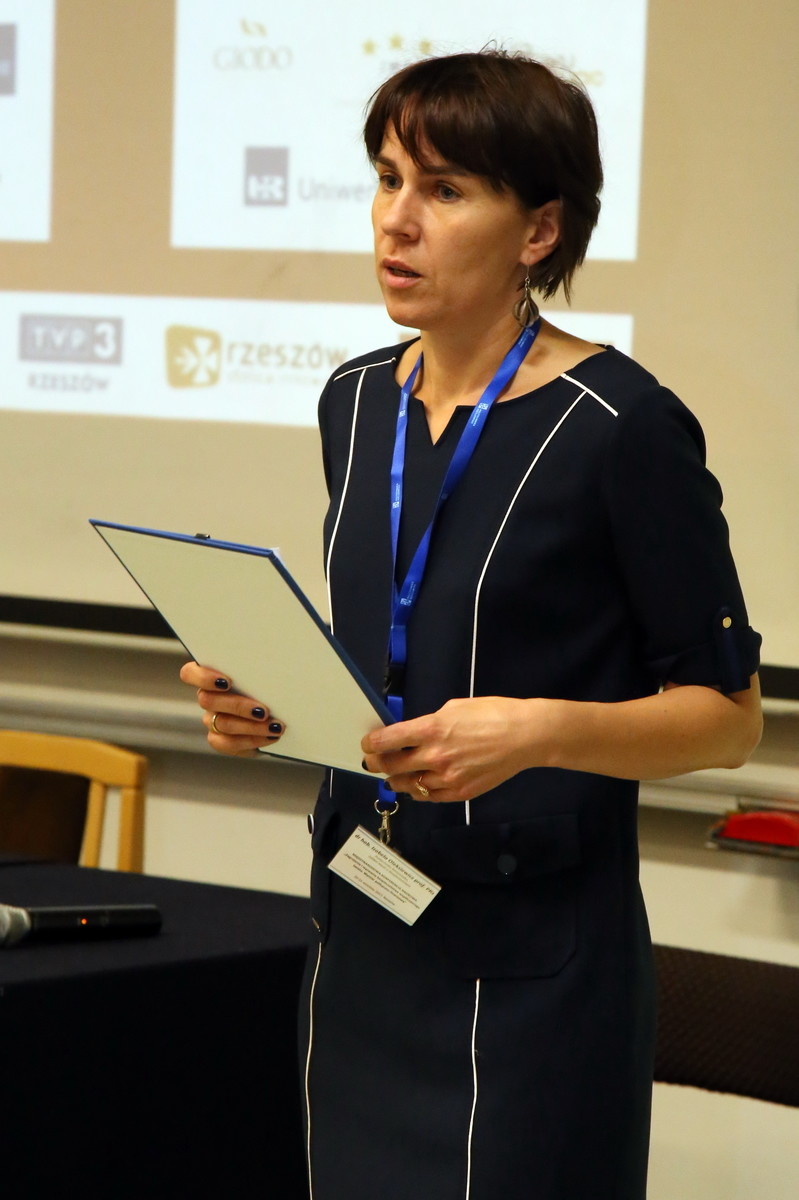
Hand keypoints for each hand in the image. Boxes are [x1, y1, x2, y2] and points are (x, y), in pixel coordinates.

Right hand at [179, 661, 284, 757]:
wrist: (282, 712)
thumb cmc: (272, 685)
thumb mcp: (266, 673)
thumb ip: (259, 669)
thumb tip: (270, 667)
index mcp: (212, 675)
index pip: (190, 673)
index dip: (203, 677)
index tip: (227, 682)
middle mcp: (208, 697)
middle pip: (208, 700)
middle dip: (238, 706)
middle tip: (264, 711)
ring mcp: (211, 720)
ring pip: (222, 724)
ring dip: (251, 726)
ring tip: (275, 726)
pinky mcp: (220, 740)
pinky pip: (228, 744)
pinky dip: (252, 740)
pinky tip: (270, 737)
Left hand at [361, 696, 542, 802]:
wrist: (525, 737)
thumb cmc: (491, 714)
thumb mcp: (454, 708)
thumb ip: (428, 723)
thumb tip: (411, 734)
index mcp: (431, 729)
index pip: (388, 740)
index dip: (371, 744)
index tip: (367, 744)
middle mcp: (435, 756)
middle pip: (392, 765)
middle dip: (377, 763)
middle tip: (372, 762)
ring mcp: (447, 778)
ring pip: (408, 785)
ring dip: (395, 780)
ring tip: (393, 775)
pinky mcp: (460, 793)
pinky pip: (429, 797)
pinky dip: (419, 791)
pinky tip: (417, 785)